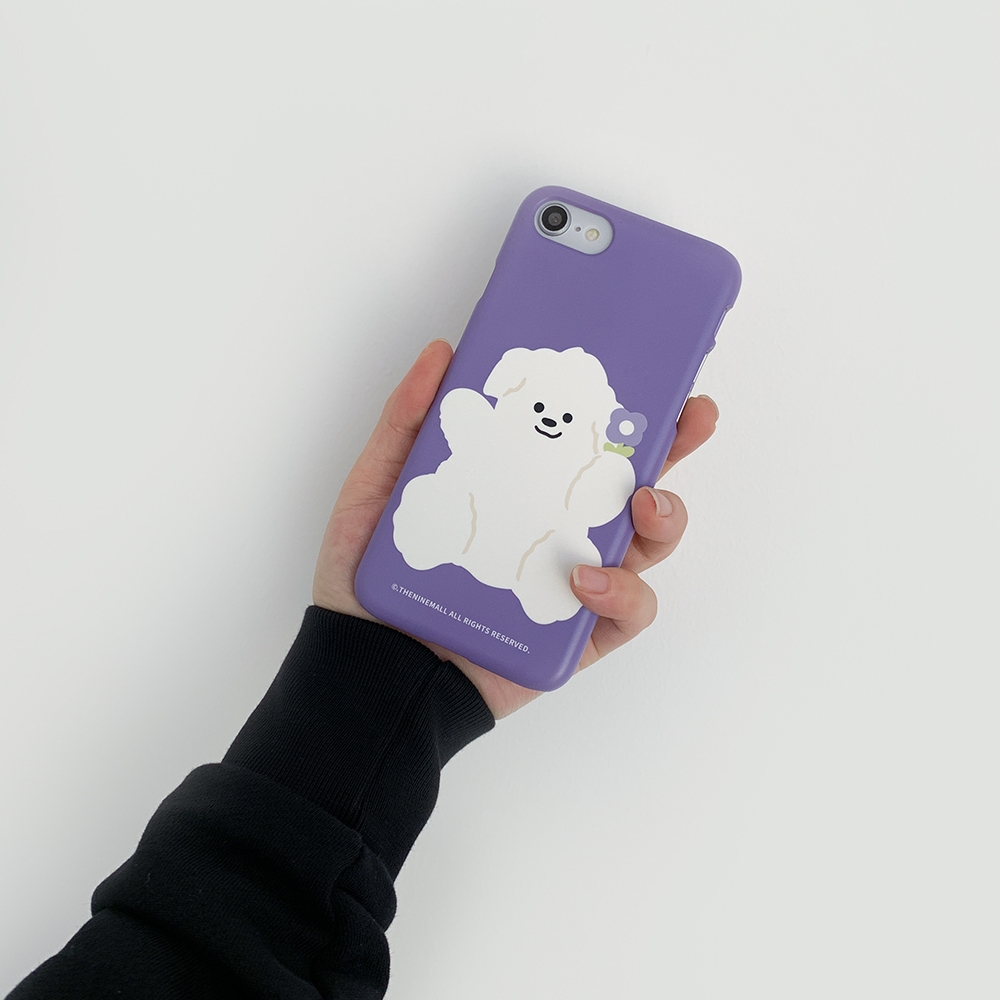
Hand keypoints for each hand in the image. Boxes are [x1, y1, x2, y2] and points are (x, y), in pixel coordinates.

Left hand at [313, 339, 718, 718]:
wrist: (369, 666)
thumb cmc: (372, 578)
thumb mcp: (380, 487)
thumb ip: (408, 422)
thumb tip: (442, 351)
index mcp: (521, 488)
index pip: (583, 441)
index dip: (625, 406)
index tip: (656, 371)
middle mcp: (556, 530)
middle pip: (632, 483)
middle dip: (674, 446)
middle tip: (692, 418)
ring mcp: (572, 583)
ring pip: (647, 546)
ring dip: (664, 518)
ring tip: (641, 504)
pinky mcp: (575, 636)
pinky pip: (627, 614)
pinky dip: (622, 595)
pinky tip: (586, 581)